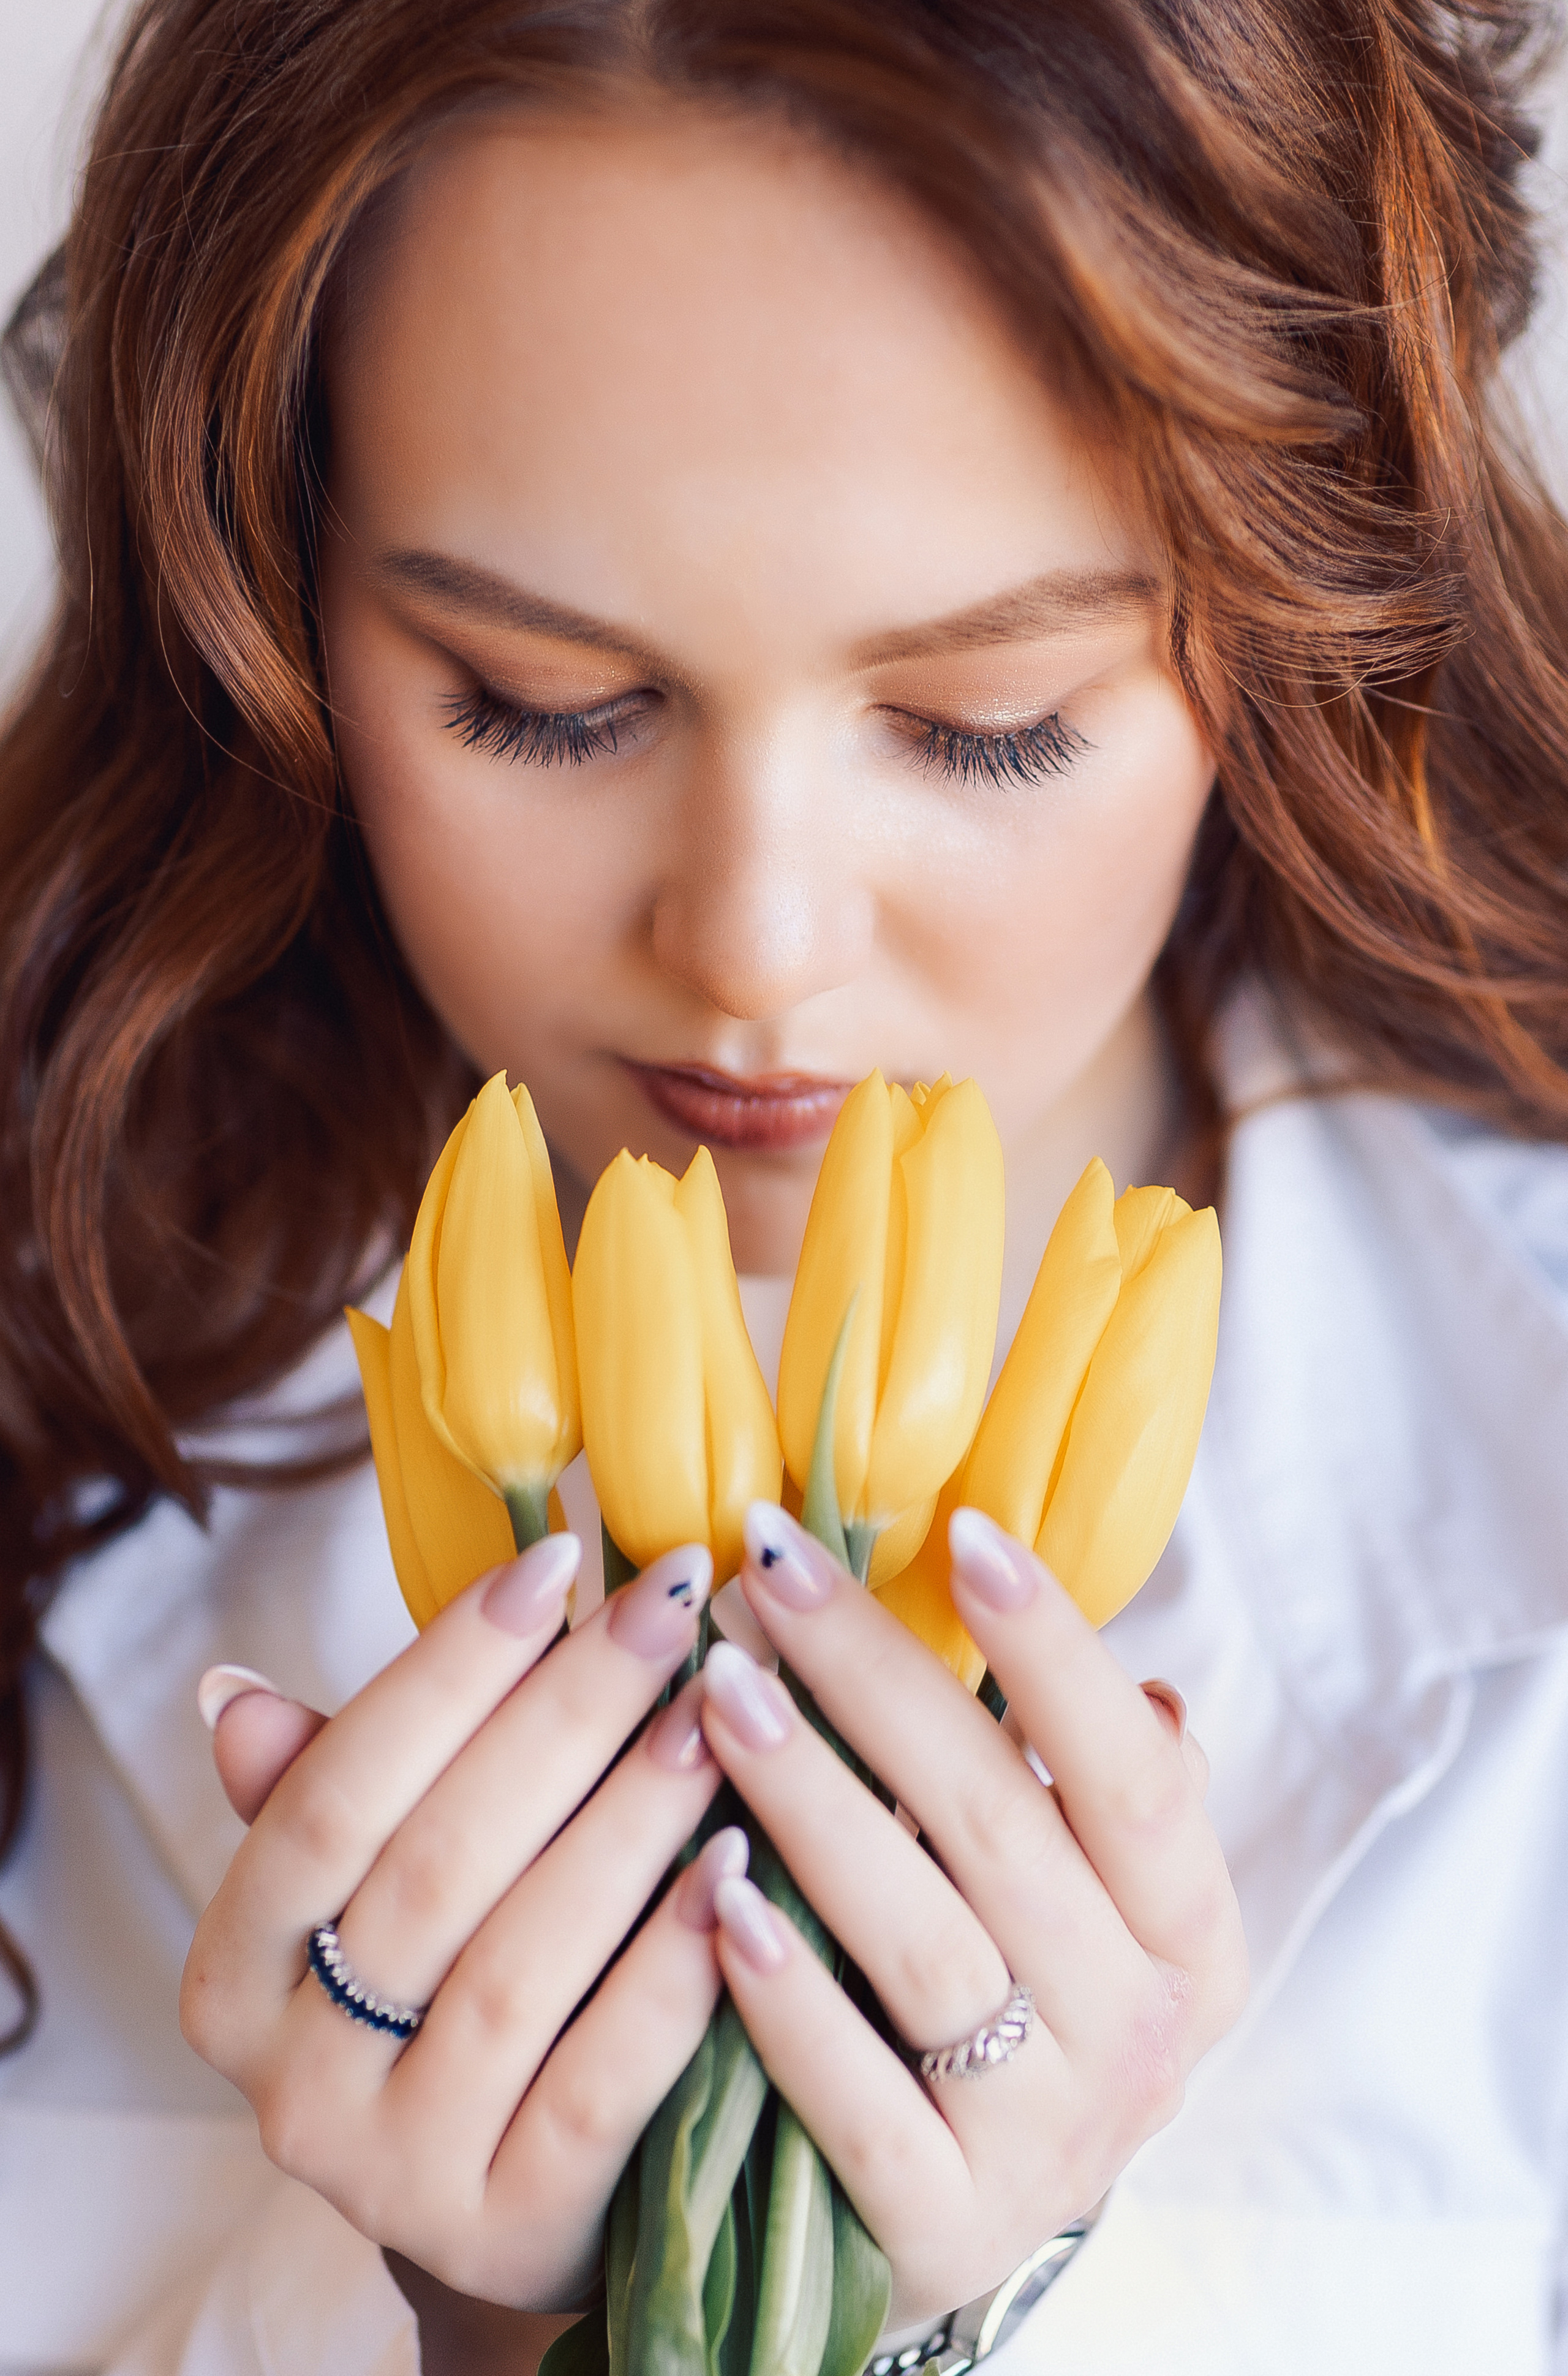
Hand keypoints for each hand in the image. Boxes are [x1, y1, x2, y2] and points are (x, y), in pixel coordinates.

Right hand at [181, 1533, 739, 2310]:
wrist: (528, 2196)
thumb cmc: (464, 1977)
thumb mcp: (384, 1887)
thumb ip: (329, 1790)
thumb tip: (232, 1696)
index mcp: (237, 1976)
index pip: (330, 1795)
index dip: (444, 1668)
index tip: (557, 1555)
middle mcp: (292, 2086)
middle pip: (435, 1865)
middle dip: (567, 1712)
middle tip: (677, 1599)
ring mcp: (396, 2175)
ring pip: (521, 1964)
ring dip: (631, 1819)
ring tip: (722, 1710)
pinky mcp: (511, 2235)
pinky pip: (604, 2082)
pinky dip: (675, 1967)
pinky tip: (744, 1864)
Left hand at [697, 1502, 1247, 2327]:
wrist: (946, 2228)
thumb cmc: (1002, 2004)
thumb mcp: (1073, 1901)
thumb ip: (1069, 1775)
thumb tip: (1063, 1623)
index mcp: (1188, 1936)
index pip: (1134, 1771)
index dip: (1056, 1650)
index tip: (960, 1531)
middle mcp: (1140, 2037)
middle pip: (999, 1827)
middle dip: (873, 1680)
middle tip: (766, 1572)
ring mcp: (1049, 2143)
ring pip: (924, 1943)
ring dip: (813, 1806)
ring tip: (717, 1697)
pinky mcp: (945, 2231)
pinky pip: (861, 2105)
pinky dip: (789, 2002)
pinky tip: (712, 1903)